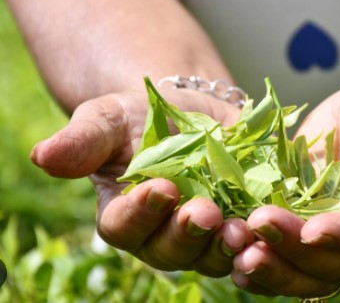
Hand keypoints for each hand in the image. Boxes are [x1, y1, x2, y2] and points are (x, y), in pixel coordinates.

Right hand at [31, 88, 253, 276]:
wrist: (190, 111)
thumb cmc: (140, 117)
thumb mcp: (109, 119)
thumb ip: (83, 140)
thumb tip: (41, 155)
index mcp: (126, 215)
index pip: (124, 228)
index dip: (141, 213)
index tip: (160, 189)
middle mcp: (164, 234)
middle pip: (171, 250)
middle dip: (188, 233)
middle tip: (206, 213)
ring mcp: (205, 235)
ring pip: (212, 255)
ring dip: (227, 246)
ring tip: (243, 227)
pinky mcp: (240, 224)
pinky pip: (249, 246)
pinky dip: (259, 244)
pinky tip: (271, 231)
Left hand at [231, 66, 339, 297]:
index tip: (313, 231)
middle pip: (339, 263)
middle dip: (296, 252)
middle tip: (256, 231)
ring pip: (310, 269)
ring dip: (273, 266)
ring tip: (235, 248)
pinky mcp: (309, 216)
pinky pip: (288, 250)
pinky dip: (262, 256)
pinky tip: (230, 249)